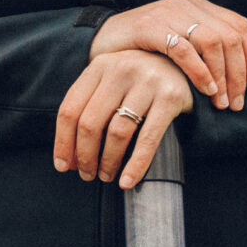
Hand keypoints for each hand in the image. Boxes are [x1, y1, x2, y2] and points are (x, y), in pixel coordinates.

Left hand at [55, 50, 194, 187]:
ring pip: (117, 132)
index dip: (63, 142)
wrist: (183, 64)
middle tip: (87, 175)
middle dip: (85, 156)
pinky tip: (127, 181)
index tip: (63, 166)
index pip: (69, 109)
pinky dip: (136, 164)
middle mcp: (120, 70)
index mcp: (99, 66)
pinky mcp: (170, 96)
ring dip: (108, 162)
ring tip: (106, 176)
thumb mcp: (110, 81)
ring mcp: (146, 82)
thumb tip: (69, 156)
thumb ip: (90, 107)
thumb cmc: (138, 81)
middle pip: (90, 123)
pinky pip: (148, 138)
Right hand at [87, 0, 246, 110]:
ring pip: (213, 42)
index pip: (241, 26)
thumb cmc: (143, 50)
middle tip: (236, 103)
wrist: (100, 41)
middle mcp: (187, 4)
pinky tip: (204, 91)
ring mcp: (168, 12)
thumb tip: (240, 77)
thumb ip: (205, 50)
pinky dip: (200, 72)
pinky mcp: (149, 26)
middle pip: (230, 36)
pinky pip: (184, 49)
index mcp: (199, 5)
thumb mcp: (179, 43)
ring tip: (221, 102)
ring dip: (222, 76)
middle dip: (239, 74)